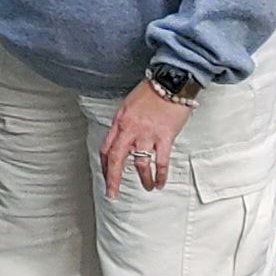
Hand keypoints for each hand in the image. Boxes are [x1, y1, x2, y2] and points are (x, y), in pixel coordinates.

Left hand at [100, 81, 191, 199]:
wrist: (171, 81)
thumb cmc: (151, 91)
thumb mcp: (128, 104)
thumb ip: (124, 122)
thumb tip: (122, 136)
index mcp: (119, 122)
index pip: (106, 148)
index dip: (105, 165)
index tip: (105, 176)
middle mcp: (130, 130)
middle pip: (116, 159)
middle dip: (113, 179)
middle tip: (112, 194)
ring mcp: (147, 134)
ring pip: (140, 163)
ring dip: (143, 179)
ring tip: (147, 187)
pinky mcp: (164, 136)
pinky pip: (161, 161)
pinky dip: (160, 175)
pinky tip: (160, 182)